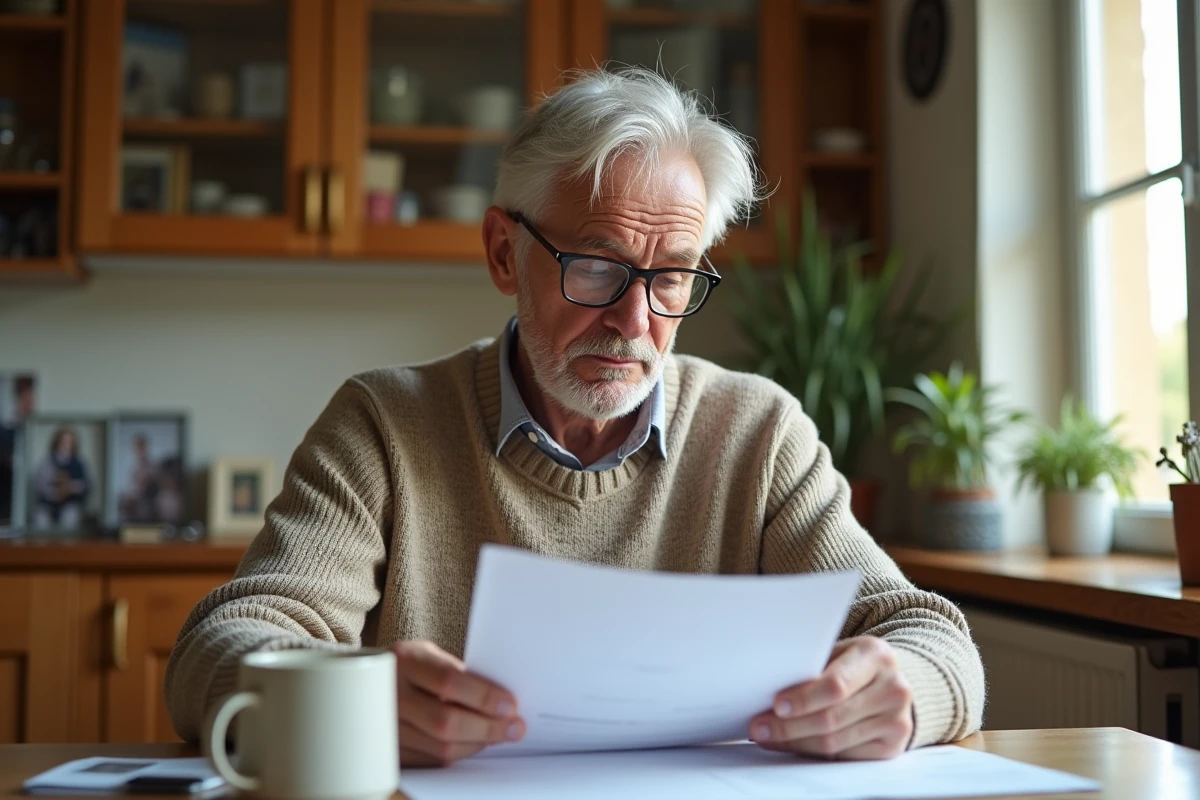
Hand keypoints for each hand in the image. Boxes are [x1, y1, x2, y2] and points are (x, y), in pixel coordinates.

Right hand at [392, 641, 525, 766]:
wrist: (365, 681)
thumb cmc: (410, 666)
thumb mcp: (429, 655)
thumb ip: (457, 672)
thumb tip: (500, 701)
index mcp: (404, 661)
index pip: (449, 681)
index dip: (484, 697)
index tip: (511, 705)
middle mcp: (390, 694)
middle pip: (446, 722)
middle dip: (488, 728)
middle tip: (514, 728)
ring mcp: (385, 727)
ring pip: (441, 748)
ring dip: (477, 744)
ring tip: (498, 735)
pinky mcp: (389, 751)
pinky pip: (432, 761)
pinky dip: (459, 753)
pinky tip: (474, 743)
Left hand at [749, 636, 912, 759]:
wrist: (892, 683)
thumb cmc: (852, 666)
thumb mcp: (839, 654)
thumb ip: (814, 668)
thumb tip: (767, 690)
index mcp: (876, 656)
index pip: (836, 685)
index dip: (803, 699)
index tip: (776, 706)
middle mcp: (894, 688)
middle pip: (832, 718)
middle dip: (789, 727)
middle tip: (760, 728)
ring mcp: (897, 721)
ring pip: (835, 743)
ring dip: (796, 742)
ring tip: (769, 738)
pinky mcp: (893, 747)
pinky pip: (844, 757)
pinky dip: (814, 754)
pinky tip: (795, 745)